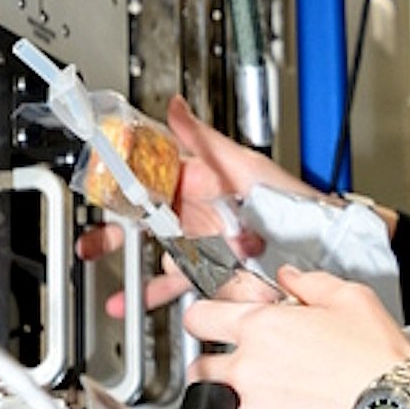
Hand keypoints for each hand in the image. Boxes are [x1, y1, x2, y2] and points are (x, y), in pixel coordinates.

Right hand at [78, 96, 320, 312]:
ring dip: (130, 268)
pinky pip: (180, 283)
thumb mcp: (243, 164)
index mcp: (200, 181)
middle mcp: (198, 213)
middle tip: (91, 242)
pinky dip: (156, 294)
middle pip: (147, 222)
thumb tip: (175, 106)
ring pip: (158, 255)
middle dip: (114, 233)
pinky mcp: (213, 272)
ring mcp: (204, 244)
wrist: (318, 242)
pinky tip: (137, 303)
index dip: (122, 183)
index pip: (151, 178)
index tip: (98, 188)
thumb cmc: (287, 197)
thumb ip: (204, 138)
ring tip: (110, 280)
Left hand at [184, 266, 409, 408]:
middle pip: (204, 369)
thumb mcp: (352, 299)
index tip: (211, 324)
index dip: (205, 317)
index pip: (200, 317)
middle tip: (258, 367)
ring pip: (235, 407)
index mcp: (261, 328)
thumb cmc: (379, 360)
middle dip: (223, 365)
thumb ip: (309, 283)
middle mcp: (248, 372)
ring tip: (299, 400)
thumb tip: (290, 278)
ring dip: (256, 402)